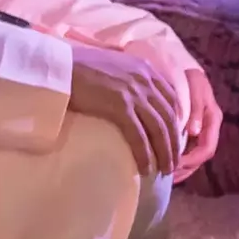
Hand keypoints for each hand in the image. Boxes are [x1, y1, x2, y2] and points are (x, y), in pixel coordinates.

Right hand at [67, 43, 182, 172]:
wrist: (60, 67)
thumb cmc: (80, 67)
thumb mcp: (114, 67)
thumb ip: (130, 79)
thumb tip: (136, 101)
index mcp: (145, 69)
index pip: (172, 99)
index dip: (177, 121)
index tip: (175, 139)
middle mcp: (144, 79)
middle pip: (169, 117)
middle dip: (174, 143)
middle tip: (174, 162)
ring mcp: (133, 93)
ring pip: (159, 129)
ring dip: (165, 152)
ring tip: (165, 170)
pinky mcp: (120, 106)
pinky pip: (139, 136)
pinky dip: (145, 154)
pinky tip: (146, 168)